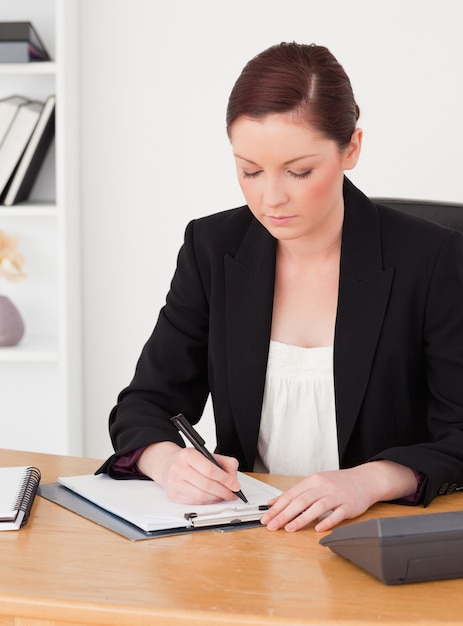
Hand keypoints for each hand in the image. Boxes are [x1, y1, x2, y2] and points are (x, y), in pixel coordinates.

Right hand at [137, 441, 241, 503]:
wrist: (167, 463)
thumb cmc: (189, 460)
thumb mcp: (207, 454)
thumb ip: (225, 463)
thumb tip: (234, 480)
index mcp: (188, 454)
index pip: (210, 470)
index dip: (225, 480)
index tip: (235, 486)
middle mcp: (179, 468)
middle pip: (206, 485)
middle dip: (223, 492)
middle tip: (232, 494)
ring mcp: (174, 482)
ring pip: (200, 496)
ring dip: (216, 499)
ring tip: (224, 496)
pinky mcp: (173, 495)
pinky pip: (194, 502)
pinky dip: (207, 502)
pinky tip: (213, 498)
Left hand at [260, 461, 417, 532]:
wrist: (365, 479)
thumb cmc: (338, 483)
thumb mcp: (316, 482)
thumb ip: (296, 492)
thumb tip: (274, 502)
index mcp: (313, 481)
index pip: (291, 494)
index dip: (277, 507)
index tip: (266, 517)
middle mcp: (323, 487)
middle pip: (301, 501)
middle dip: (284, 514)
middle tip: (272, 525)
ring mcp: (337, 496)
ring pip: (316, 507)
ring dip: (302, 519)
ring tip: (289, 528)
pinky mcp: (349, 506)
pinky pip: (337, 515)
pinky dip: (327, 522)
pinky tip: (318, 529)